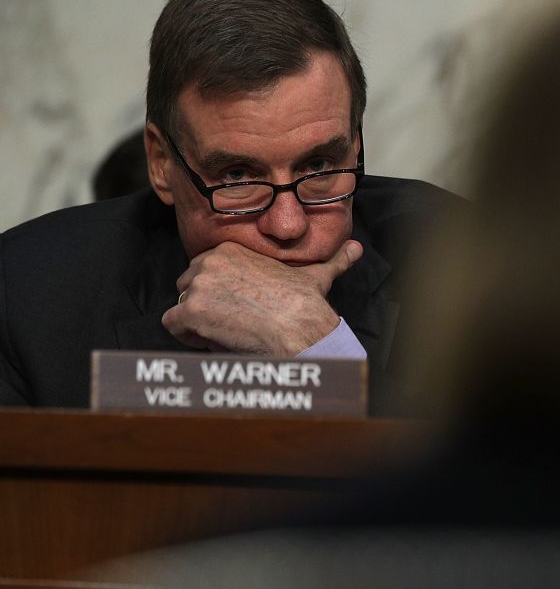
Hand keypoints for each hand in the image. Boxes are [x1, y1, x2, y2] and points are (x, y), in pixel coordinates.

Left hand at [162, 240, 363, 354]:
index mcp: (229, 250)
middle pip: (189, 286)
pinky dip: (189, 336)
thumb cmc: (306, 304)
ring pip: (182, 306)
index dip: (218, 291)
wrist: (299, 328)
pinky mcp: (190, 312)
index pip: (204, 269)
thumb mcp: (317, 275)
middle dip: (205, 305)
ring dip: (199, 322)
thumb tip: (356, 249)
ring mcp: (198, 286)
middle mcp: (208, 262)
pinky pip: (172, 325)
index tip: (238, 307)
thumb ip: (333, 260)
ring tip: (228, 332)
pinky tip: (217, 339)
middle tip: (232, 322)